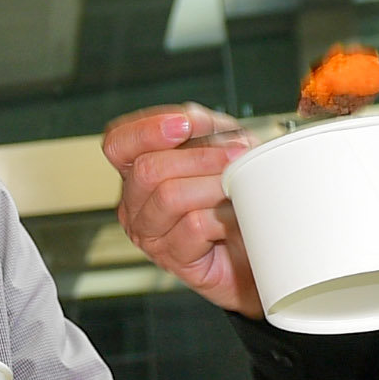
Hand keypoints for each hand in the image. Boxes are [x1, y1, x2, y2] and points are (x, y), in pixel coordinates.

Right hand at [101, 104, 261, 315]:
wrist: (261, 241)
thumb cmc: (234, 194)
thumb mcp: (220, 145)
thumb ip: (201, 126)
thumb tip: (188, 120)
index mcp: (137, 170)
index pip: (117, 143)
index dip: (146, 130)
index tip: (185, 124)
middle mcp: (134, 203)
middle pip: (147, 170)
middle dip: (199, 157)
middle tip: (236, 155)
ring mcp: (150, 234)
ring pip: (169, 197)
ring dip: (213, 185)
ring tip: (237, 185)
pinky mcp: (174, 259)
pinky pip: (194, 227)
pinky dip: (222, 216)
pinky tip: (235, 217)